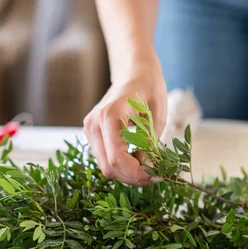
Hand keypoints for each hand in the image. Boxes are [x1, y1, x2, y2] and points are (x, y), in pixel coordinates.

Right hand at [83, 60, 166, 185]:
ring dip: (127, 173)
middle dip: (133, 177)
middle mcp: (94, 124)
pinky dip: (122, 164)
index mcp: (110, 115)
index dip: (137, 173)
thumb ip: (149, 144)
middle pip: (109, 167)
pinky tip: (139, 160)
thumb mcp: (156, 116)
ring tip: (149, 168)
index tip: (157, 176)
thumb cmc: (149, 88)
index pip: (117, 158)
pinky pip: (105, 157)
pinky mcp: (93, 133)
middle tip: (156, 176)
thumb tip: (146, 169)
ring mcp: (90, 129)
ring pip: (105, 166)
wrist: (135, 72)